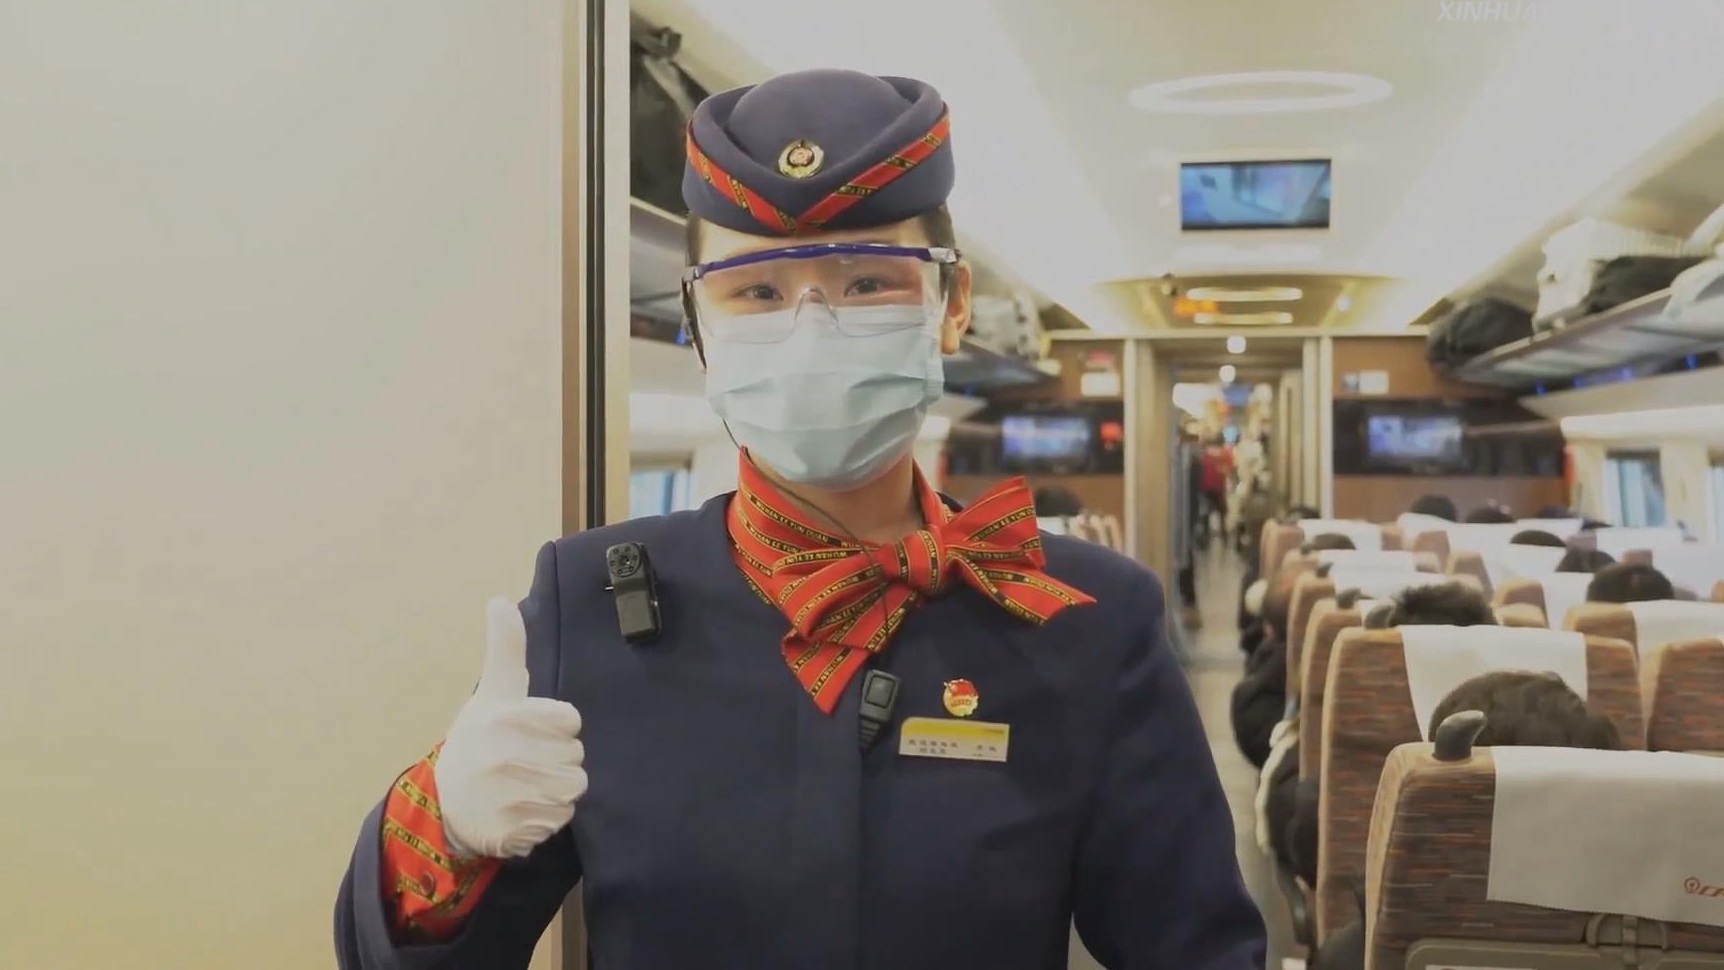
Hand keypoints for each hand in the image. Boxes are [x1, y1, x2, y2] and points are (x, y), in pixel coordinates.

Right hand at [434, 597, 587, 858]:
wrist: (446, 805)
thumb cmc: (478, 740)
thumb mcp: (492, 693)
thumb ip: (504, 649)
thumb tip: (499, 600)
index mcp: (503, 717)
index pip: (570, 720)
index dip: (556, 725)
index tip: (530, 730)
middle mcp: (505, 754)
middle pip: (575, 755)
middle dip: (557, 757)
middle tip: (525, 760)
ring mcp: (509, 795)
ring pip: (573, 787)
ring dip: (556, 788)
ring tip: (527, 784)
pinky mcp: (515, 829)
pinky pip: (561, 818)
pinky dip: (548, 816)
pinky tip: (523, 809)